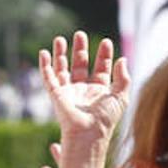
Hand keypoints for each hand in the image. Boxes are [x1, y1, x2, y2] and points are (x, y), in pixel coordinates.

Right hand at [39, 31, 128, 145]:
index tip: (106, 42)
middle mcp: (82, 91)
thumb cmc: (106, 119)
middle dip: (80, 50)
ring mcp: (68, 93)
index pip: (100, 69)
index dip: (103, 56)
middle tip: (80, 35)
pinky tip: (44, 53)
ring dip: (60, 54)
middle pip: (80, 66)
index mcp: (99, 92)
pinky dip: (45, 66)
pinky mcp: (56, 95)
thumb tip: (122, 60)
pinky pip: (48, 78)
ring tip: (60, 38)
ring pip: (62, 69)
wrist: (88, 132)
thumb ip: (123, 77)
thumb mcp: (121, 96)